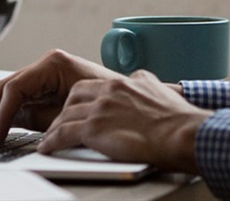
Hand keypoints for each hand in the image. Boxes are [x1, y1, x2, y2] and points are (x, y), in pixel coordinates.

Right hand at [0, 49, 122, 145]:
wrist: (137, 108)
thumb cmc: (109, 105)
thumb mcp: (68, 116)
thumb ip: (37, 119)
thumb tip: (8, 125)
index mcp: (53, 64)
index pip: (15, 89)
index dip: (0, 114)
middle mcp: (47, 65)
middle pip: (5, 89)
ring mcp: (46, 75)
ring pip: (8, 94)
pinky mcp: (47, 88)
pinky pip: (20, 100)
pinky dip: (6, 115)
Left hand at [37, 69, 211, 172]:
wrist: (182, 133)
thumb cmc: (178, 120)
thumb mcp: (158, 89)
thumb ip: (144, 83)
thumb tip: (141, 81)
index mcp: (122, 82)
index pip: (91, 86)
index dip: (80, 99)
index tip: (76, 108)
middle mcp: (108, 91)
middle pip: (73, 97)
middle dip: (64, 109)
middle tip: (59, 121)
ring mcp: (100, 109)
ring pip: (65, 115)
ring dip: (55, 127)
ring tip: (49, 137)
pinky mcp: (94, 129)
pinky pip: (63, 134)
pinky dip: (52, 141)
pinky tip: (47, 148)